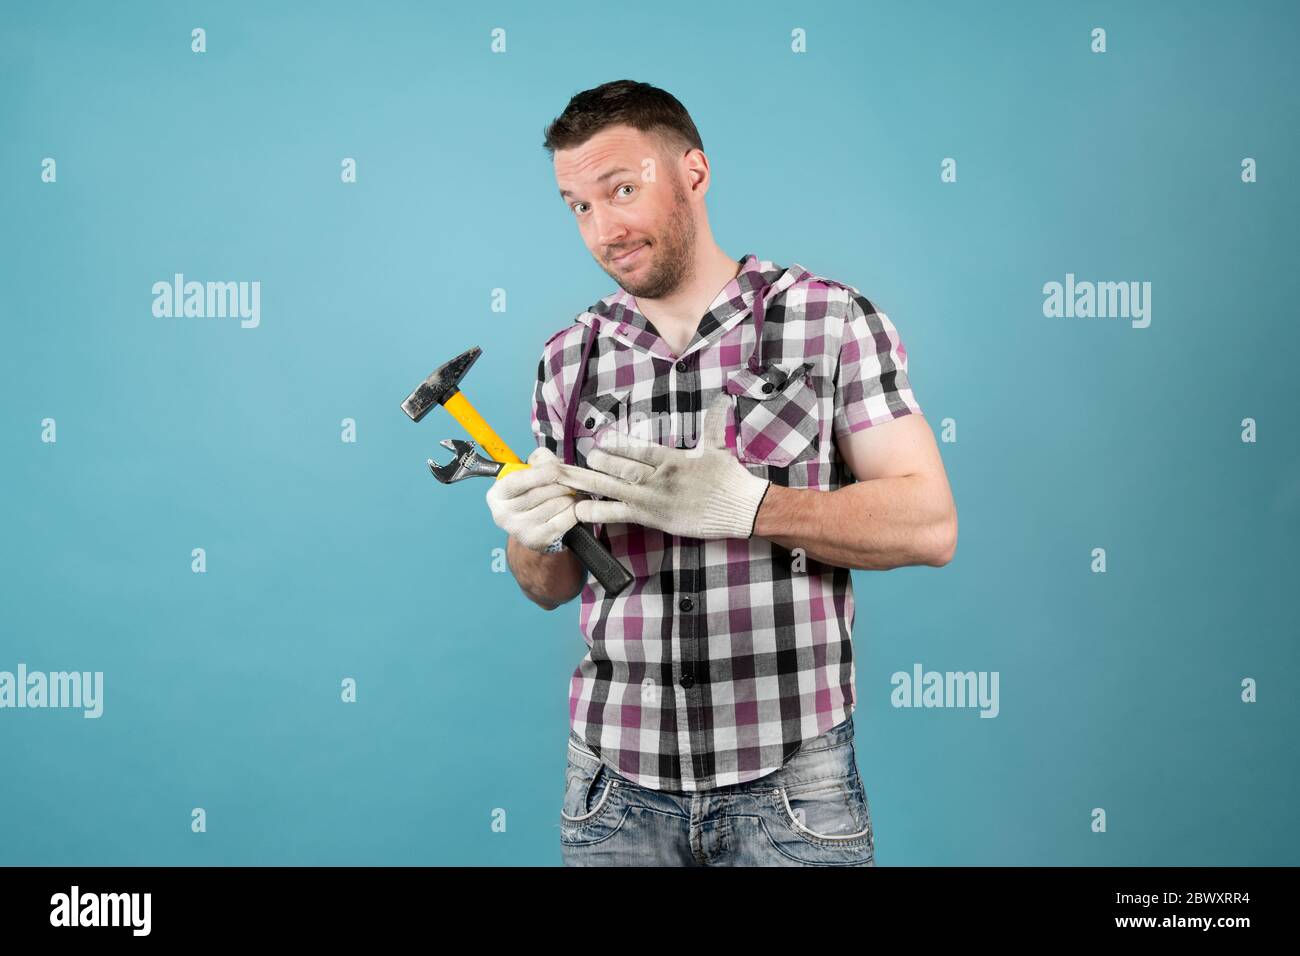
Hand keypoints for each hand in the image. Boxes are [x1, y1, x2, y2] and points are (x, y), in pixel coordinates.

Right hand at [486, 446, 579, 551]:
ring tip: (569, 496)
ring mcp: (519, 530)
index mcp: (497, 494)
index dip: (546, 471)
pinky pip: (566, 519)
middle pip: (543, 492)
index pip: (522, 479)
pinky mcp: (537, 540)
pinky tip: (570, 508)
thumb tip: (553, 462)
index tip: (559, 470)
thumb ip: (540, 459)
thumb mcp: (529, 472)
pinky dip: (574, 510)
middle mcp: (503, 514)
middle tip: (570, 483)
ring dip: (569, 497)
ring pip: (557, 504)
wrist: (531, 528)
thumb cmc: (530, 494)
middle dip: (562, 484)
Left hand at [555, 393, 770, 539]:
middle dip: (598, 462)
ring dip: (589, 483)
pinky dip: (599, 512)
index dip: (618, 444)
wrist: (742, 509)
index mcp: (672, 458)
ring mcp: (654, 500)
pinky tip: (580, 510)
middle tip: (579, 457)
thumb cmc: (729, 478)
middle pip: (621, 468)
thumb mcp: (718, 448)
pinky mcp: (654, 518)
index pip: (639, 449)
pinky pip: (621, 514)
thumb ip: (712, 423)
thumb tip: (723, 398)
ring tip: (566, 479)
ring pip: (615, 489)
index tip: (602, 440)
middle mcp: (660, 478)